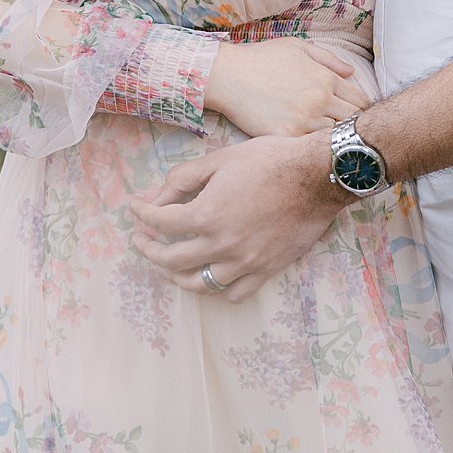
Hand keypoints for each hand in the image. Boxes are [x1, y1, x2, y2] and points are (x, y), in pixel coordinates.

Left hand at [131, 133, 341, 302]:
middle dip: (149, 249)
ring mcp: (245, 262)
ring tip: (168, 266)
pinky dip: (216, 289)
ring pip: (199, 284)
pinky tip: (209, 277)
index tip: (135, 208)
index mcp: (206, 215)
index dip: (142, 214)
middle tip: (141, 240)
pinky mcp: (266, 270)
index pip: (160, 222)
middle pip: (172, 259)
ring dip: (176, 276)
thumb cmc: (270, 161)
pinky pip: (234, 293)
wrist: (317, 176)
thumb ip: (183, 179)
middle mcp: (222, 245)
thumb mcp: (220, 159)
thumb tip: (155, 195)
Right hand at [204, 37, 358, 137]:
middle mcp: (320, 100)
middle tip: (348, 133)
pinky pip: (309, 147)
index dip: (361, 110)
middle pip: (352, 122)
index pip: (360, 101)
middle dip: (353, 127)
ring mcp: (304, 120)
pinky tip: (308, 146)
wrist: (228, 75)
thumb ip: (328, 59)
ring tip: (329, 142)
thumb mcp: (297, 47)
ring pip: (333, 138)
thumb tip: (352, 72)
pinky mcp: (286, 136)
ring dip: (332, 139)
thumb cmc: (261, 58)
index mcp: (325, 78)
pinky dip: (311, 147)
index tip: (356, 116)